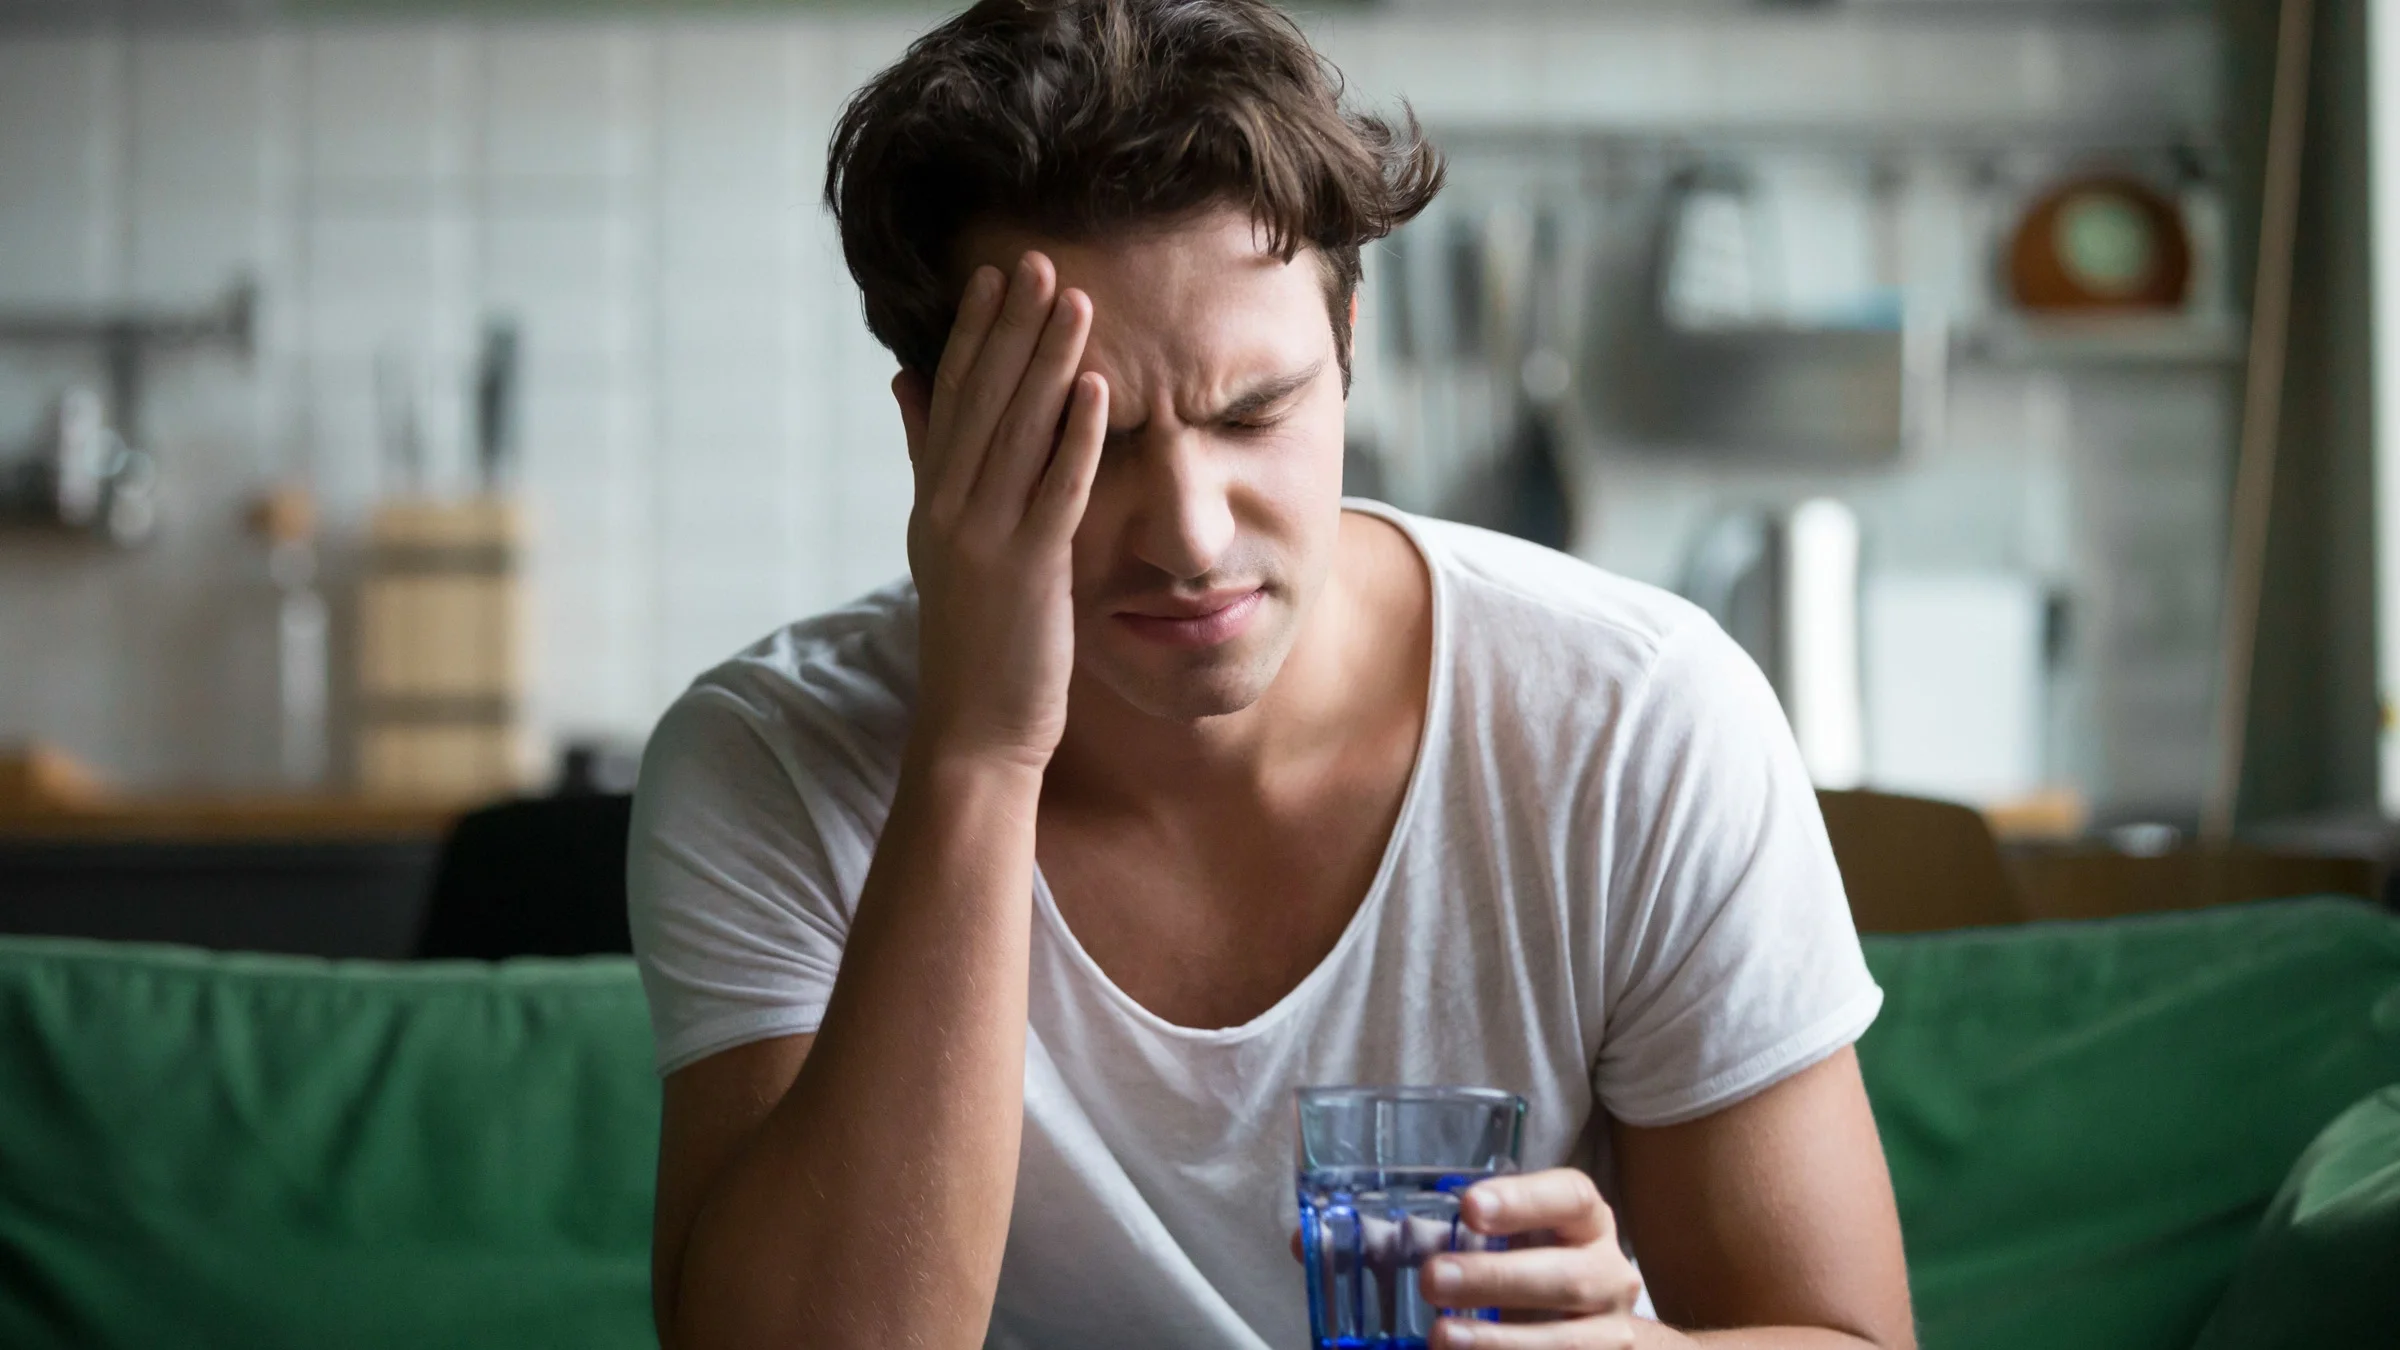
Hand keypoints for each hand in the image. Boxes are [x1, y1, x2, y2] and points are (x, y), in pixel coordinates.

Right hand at [892, 252, 1108, 770]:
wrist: (973, 730)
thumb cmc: (974, 639)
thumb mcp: (942, 540)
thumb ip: (928, 459)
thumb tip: (907, 381)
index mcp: (931, 499)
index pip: (952, 398)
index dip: (976, 335)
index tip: (997, 276)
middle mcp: (947, 510)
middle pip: (982, 402)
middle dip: (1012, 330)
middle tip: (1040, 261)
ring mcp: (983, 539)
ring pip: (1017, 435)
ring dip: (1049, 365)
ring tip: (1077, 303)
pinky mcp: (1026, 572)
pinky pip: (1054, 492)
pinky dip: (1075, 439)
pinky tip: (1099, 392)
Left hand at [1425, 1169, 1643, 1348]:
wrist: (1589, 1326)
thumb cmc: (1537, 1267)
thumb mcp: (1517, 1242)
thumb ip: (1471, 1237)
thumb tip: (1388, 1240)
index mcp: (1588, 1223)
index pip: (1571, 1198)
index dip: (1523, 1200)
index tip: (1470, 1207)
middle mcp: (1610, 1274)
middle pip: (1566, 1276)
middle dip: (1496, 1279)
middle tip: (1434, 1279)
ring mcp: (1611, 1331)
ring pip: (1566, 1341)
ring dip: (1499, 1340)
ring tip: (1442, 1335)